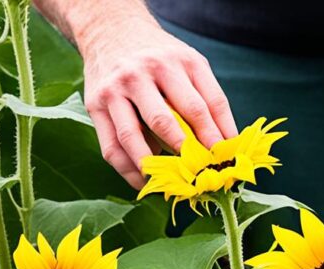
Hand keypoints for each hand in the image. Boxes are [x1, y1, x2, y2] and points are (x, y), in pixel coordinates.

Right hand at [79, 18, 236, 187]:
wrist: (112, 30)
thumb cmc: (160, 57)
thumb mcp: (189, 64)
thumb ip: (209, 98)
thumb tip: (227, 142)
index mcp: (176, 62)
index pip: (203, 104)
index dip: (217, 135)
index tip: (226, 159)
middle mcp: (143, 73)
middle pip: (167, 120)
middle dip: (186, 153)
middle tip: (200, 175)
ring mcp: (116, 89)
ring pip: (133, 136)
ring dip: (153, 166)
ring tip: (170, 184)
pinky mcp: (96, 105)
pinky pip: (112, 146)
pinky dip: (128, 169)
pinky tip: (145, 181)